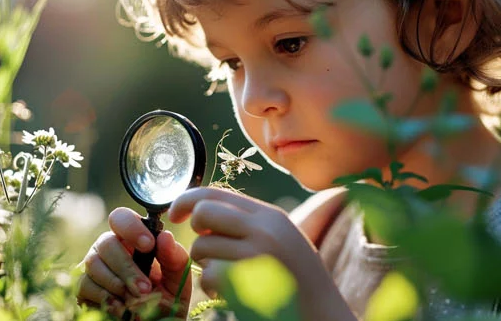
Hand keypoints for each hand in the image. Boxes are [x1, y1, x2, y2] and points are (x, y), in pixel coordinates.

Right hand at [78, 206, 192, 317]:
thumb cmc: (166, 302)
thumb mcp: (177, 281)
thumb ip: (175, 259)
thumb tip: (165, 236)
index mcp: (131, 240)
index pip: (121, 218)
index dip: (131, 227)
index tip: (148, 245)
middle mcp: (109, 249)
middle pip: (106, 242)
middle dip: (126, 267)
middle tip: (145, 289)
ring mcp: (94, 267)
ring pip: (93, 262)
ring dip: (117, 283)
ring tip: (135, 302)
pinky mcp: (83, 287)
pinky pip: (85, 284)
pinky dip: (106, 297)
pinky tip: (121, 308)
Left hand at [166, 187, 343, 316]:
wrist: (324, 316)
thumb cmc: (298, 281)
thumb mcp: (280, 239)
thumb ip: (247, 222)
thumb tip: (201, 209)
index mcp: (270, 216)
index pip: (216, 193)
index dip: (187, 200)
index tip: (175, 213)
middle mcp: (265, 229)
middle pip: (203, 213)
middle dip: (198, 233)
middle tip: (211, 251)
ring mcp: (258, 254)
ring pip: (202, 247)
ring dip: (207, 265)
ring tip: (230, 277)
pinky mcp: (250, 281)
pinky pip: (209, 274)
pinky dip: (212, 286)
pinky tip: (231, 293)